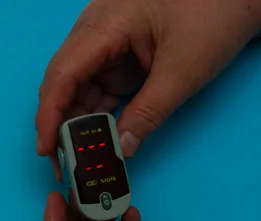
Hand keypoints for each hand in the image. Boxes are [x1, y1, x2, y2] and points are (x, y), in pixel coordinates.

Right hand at [35, 0, 260, 160]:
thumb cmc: (214, 16)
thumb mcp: (182, 71)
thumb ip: (148, 113)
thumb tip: (120, 150)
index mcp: (105, 24)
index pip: (63, 72)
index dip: (49, 114)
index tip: (46, 149)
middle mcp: (96, 31)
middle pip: (64, 82)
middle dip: (61, 124)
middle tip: (66, 164)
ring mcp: (107, 43)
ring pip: (79, 88)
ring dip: (80, 123)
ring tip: (83, 159)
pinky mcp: (120, 55)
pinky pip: (99, 88)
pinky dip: (99, 114)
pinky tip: (100, 139)